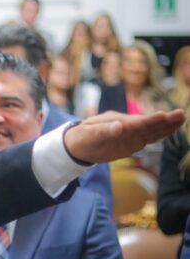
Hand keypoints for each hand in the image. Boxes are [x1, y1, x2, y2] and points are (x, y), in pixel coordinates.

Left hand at [64, 110, 184, 164]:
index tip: (162, 116)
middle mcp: (128, 126)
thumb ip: (103, 131)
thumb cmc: (82, 137)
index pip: (136, 123)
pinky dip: (161, 134)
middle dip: (164, 121)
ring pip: (152, 130)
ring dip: (166, 126)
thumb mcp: (89, 135)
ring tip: (182, 118)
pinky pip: (149, 138)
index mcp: (117, 122)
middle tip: (181, 115)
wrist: (79, 144)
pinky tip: (172, 129)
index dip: (149, 121)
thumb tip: (118, 126)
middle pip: (148, 125)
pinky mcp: (133, 142)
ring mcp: (131, 134)